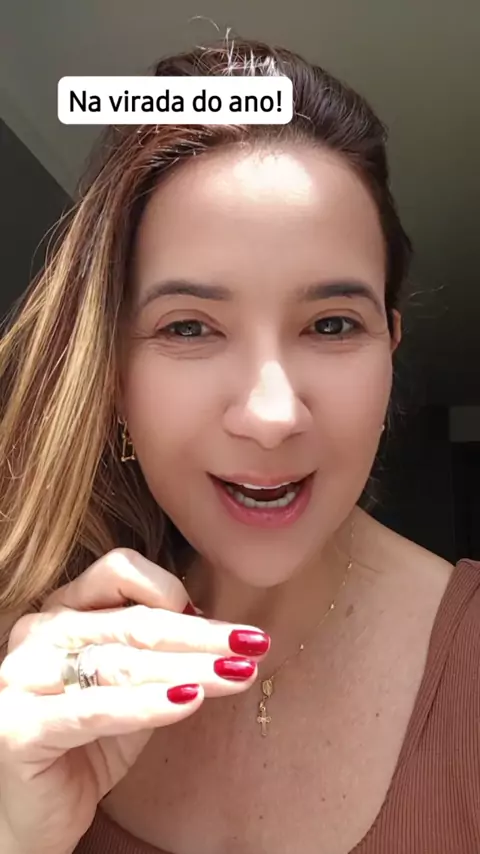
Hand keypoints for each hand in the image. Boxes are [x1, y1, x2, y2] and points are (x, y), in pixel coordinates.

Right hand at [0, 549, 268, 853]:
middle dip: (201, 635)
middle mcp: (38, 631)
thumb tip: (221, 635)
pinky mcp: (19, 726)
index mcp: (62, 608)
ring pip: (120, 662)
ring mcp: (22, 676)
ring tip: (235, 673)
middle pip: (132, 621)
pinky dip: (147, 704)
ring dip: (188, 668)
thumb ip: (158, 656)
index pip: (120, 571)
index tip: (227, 624)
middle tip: (252, 645)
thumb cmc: (85, 743)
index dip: (177, 591)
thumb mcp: (129, 688)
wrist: (32, 814)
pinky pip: (96, 709)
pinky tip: (189, 700)